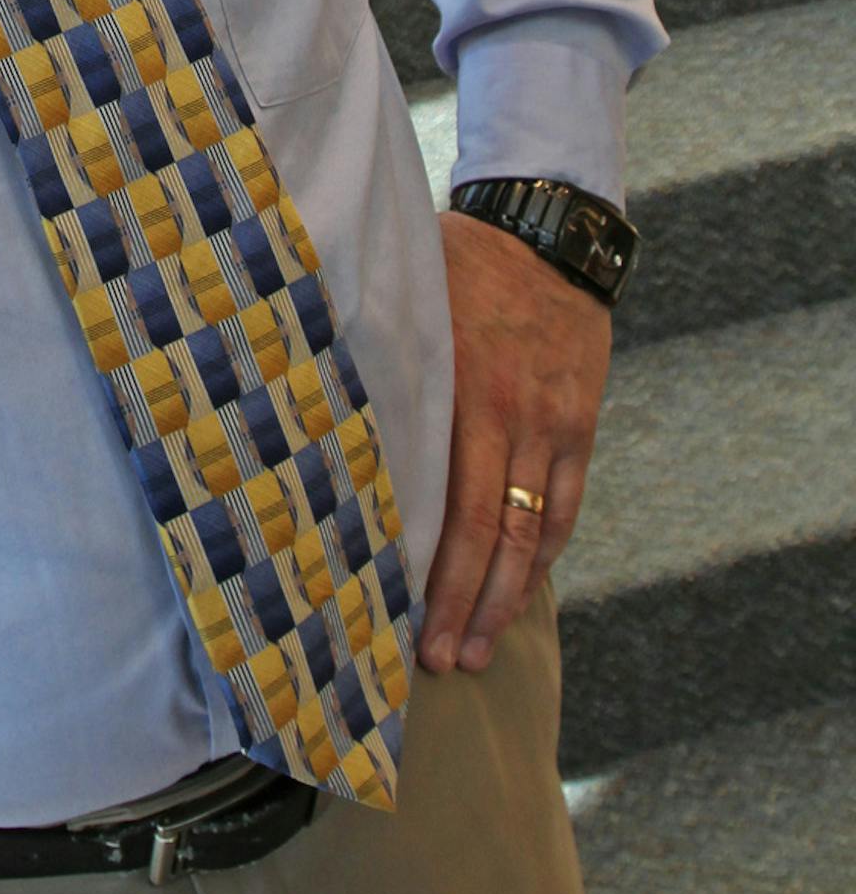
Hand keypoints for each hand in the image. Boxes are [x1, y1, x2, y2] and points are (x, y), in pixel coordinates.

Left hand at [419, 209, 610, 676]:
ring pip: (535, 534)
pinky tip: (522, 587)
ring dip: (508, 598)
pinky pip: (567, 504)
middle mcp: (514, 416)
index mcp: (462, 387)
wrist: (551, 231)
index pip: (451, 504)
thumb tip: (312, 406)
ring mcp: (555, 425)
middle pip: (493, 535)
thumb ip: (375, 355)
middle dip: (468, 607)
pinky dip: (545, 552)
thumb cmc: (457, 259)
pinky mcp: (582, 424)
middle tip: (442, 663)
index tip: (403, 618)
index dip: (434, 571)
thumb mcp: (406, 295)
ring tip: (480, 647)